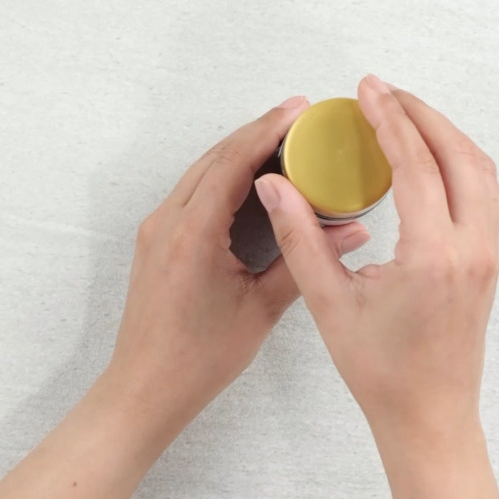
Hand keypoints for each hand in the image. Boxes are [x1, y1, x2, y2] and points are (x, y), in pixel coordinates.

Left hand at [102, 97, 369, 442]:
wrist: (146, 388)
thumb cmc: (198, 359)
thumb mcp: (261, 309)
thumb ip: (305, 261)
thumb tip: (351, 232)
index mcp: (192, 234)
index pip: (232, 162)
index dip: (269, 130)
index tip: (300, 111)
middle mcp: (167, 222)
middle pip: (215, 157)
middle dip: (258, 132)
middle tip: (300, 118)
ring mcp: (156, 229)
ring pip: (200, 171)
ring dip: (239, 151)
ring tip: (282, 141)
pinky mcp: (156, 241)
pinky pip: (191, 191)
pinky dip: (223, 174)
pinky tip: (252, 178)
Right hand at [254, 77, 498, 467]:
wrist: (428, 417)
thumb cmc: (380, 372)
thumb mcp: (330, 305)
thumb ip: (300, 238)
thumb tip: (274, 185)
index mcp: (433, 257)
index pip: (416, 165)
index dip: (390, 119)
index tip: (367, 90)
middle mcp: (470, 250)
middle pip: (459, 155)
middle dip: (422, 114)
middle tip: (382, 93)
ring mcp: (486, 256)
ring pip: (480, 171)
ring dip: (445, 134)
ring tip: (403, 116)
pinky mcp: (488, 262)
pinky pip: (484, 193)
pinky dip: (459, 161)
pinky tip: (428, 157)